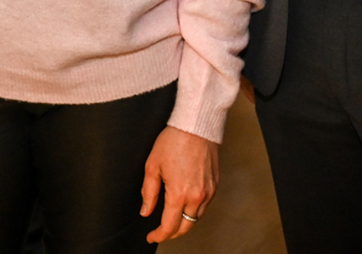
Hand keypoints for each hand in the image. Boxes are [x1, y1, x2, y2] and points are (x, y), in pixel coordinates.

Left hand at [140, 126, 218, 242]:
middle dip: (172, 234)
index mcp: (179, 194)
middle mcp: (197, 197)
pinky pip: (205, 206)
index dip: (159, 235)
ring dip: (184, 223)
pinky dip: (194, 211)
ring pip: (196, 218)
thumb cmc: (173, 141)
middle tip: (160, 232)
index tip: (151, 236)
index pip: (169, 226)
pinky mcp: (215, 185)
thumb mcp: (153, 166)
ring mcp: (209, 192)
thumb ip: (149, 192)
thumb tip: (146, 211)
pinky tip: (185, 206)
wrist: (196, 125)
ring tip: (172, 220)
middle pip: (185, 227)